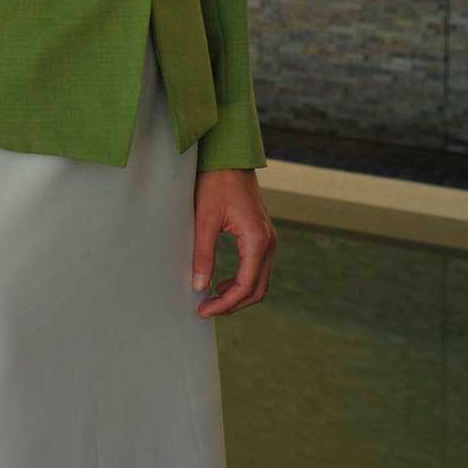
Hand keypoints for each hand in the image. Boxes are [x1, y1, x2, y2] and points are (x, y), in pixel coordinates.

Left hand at [191, 168, 277, 317]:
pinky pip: (258, 267)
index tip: (203, 310)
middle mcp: (268, 242)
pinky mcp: (263, 235)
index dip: (224, 304)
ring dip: (239, 294)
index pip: (245, 286)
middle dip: (233, 304)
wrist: (229, 157)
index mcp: (256, 240)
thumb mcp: (204, 219)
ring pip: (260, 280)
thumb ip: (202, 255)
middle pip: (257, 289)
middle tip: (206, 309)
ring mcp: (268, 239)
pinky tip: (222, 282)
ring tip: (212, 298)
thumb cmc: (216, 183)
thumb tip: (198, 287)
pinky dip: (243, 281)